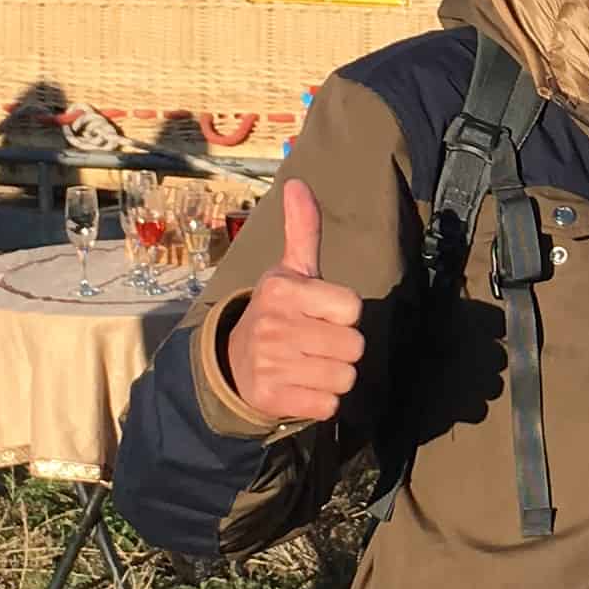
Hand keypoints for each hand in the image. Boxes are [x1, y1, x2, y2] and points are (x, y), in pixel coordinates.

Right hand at [218, 177, 365, 425]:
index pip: (352, 308)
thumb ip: (304, 230)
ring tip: (308, 364)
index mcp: (283, 289)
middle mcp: (274, 324)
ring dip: (333, 376)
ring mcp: (270, 363)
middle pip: (354, 346)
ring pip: (345, 378)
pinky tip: (301, 387)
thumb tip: (298, 182)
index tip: (321, 315)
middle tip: (314, 343)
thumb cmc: (278, 313)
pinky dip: (321, 401)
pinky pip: (329, 406)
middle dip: (342, 349)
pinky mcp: (271, 397)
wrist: (233, 363)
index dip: (343, 315)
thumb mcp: (290, 271)